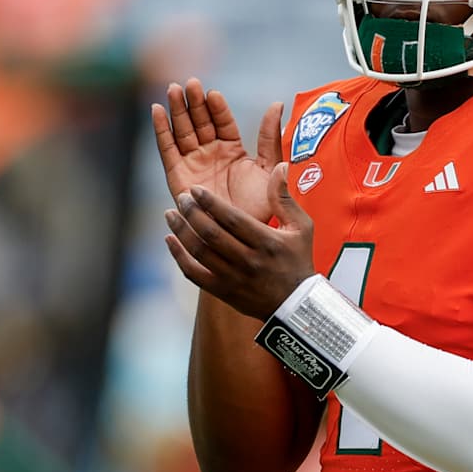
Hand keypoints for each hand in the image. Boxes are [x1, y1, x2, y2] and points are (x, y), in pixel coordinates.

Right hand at [152, 78, 283, 224]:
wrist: (242, 236)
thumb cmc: (259, 206)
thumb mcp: (268, 166)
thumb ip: (269, 136)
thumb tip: (276, 103)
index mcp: (232, 149)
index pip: (222, 121)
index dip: (217, 107)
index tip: (213, 94)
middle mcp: (211, 153)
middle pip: (199, 121)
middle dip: (194, 102)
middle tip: (190, 83)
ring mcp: (193, 163)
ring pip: (182, 130)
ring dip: (177, 110)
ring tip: (173, 89)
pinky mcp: (177, 175)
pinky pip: (167, 149)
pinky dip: (160, 130)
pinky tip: (156, 111)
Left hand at [163, 163, 315, 319]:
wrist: (296, 305)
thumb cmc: (298, 261)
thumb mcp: (302, 227)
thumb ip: (285, 198)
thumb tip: (280, 167)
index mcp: (267, 242)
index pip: (232, 219)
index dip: (210, 202)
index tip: (196, 189)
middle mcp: (248, 261)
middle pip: (211, 234)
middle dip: (192, 213)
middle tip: (181, 198)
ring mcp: (233, 278)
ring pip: (200, 252)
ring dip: (182, 231)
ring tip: (171, 214)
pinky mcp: (223, 291)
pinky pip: (194, 274)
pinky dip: (179, 256)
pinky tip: (170, 240)